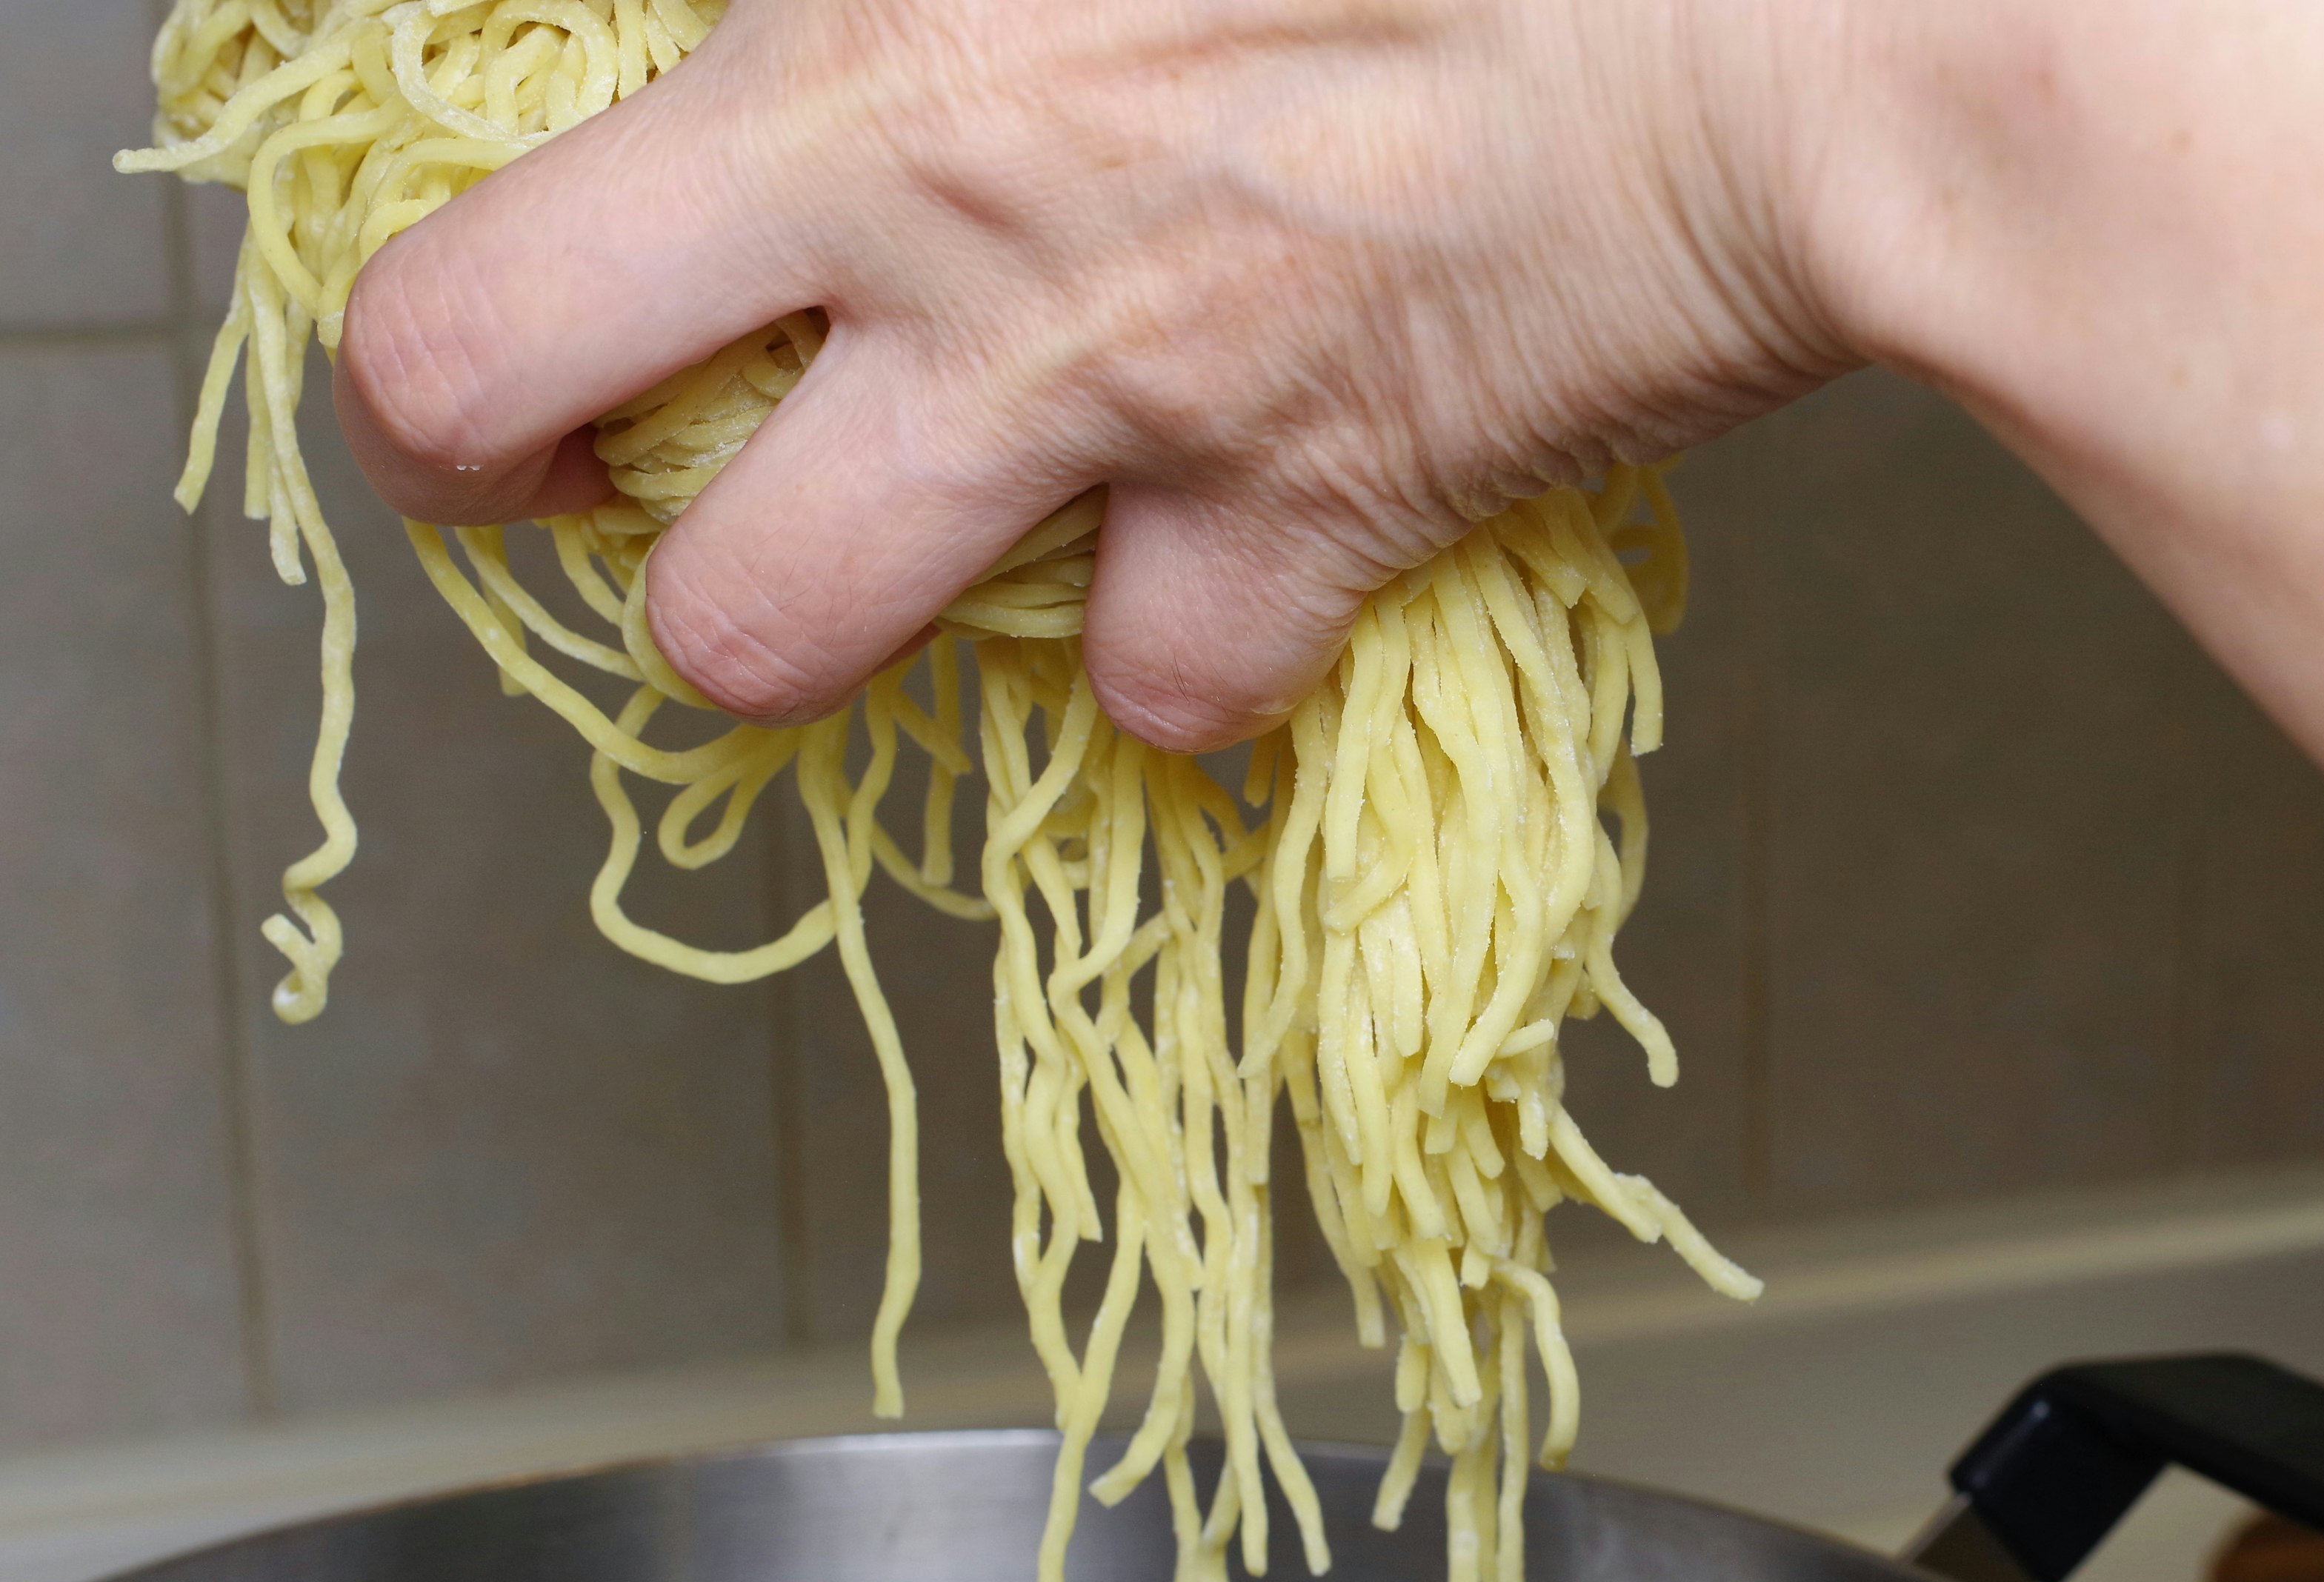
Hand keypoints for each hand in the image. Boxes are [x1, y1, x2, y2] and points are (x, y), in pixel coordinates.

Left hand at [334, 0, 1865, 747]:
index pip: (480, 265)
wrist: (1787, 11)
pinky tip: (1219, 552)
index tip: (527, 354)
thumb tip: (808, 36)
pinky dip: (1177, 646)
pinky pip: (1170, 687)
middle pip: (535, 461)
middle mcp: (938, 245)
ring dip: (830, 612)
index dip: (451, 344)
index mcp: (859, 54)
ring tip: (916, 528)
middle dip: (545, 505)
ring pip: (785, 643)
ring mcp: (1113, 413)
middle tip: (620, 475)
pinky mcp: (1307, 531)